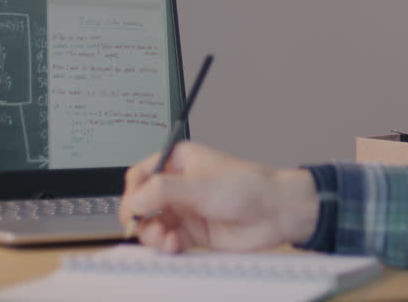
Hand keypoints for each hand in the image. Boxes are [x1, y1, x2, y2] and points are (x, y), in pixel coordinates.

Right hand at [120, 142, 318, 253]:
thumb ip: (162, 192)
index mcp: (179, 161)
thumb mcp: (199, 184)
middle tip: (142, 228)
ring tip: (163, 239)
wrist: (275, 212)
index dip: (132, 192)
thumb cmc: (247, 186)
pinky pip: (168, 240)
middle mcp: (179, 185)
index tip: (132, 209)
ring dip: (152, 234)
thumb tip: (133, 201)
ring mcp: (185, 210)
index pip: (140, 174)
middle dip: (140, 218)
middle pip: (142, 203)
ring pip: (153, 224)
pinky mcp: (193, 232)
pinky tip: (174, 245)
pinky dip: (166, 245)